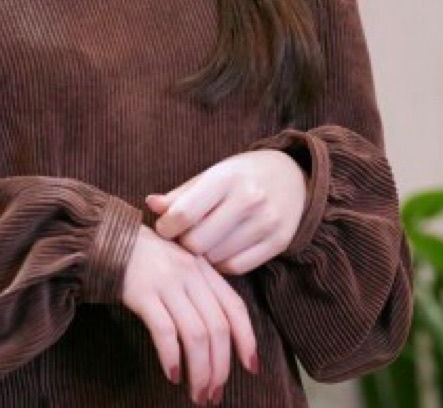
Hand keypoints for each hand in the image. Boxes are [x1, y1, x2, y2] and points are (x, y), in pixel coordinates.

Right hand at [120, 224, 259, 405]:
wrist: (109, 238)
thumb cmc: (148, 259)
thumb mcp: (181, 265)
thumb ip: (201, 290)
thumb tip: (219, 338)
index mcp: (204, 268)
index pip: (235, 307)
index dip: (247, 340)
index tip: (252, 368)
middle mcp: (190, 273)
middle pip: (217, 328)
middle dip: (220, 368)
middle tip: (214, 394)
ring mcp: (167, 282)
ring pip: (195, 335)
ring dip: (200, 371)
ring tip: (197, 394)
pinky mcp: (142, 292)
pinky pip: (165, 331)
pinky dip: (172, 357)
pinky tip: (172, 375)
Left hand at [145, 150, 308, 274]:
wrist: (291, 175)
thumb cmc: (241, 175)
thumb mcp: (211, 175)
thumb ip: (180, 195)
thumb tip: (151, 204)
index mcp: (226, 177)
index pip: (185, 213)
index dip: (167, 226)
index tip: (164, 227)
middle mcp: (249, 198)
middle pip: (198, 242)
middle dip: (184, 244)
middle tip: (184, 237)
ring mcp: (267, 222)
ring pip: (216, 259)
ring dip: (203, 256)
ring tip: (203, 241)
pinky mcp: (279, 243)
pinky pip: (237, 268)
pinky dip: (222, 265)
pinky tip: (221, 250)